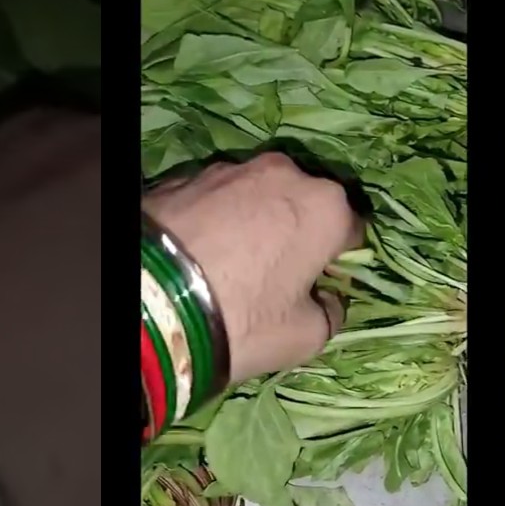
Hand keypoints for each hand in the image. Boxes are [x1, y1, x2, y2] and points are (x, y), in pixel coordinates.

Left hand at [143, 154, 362, 382]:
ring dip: (254, 220)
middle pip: (304, 203)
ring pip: (257, 195)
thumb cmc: (242, 318)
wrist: (151, 300)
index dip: (340, 259)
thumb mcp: (304, 337)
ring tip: (230, 261)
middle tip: (275, 273)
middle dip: (296, 231)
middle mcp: (283, 173)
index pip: (353, 230)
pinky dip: (214, 219)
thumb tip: (328, 300)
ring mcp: (230, 168)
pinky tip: (198, 251)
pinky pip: (214, 198)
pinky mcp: (185, 175)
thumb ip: (330, 313)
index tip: (322, 283)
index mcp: (325, 207)